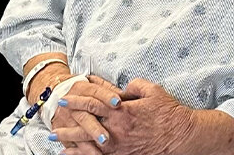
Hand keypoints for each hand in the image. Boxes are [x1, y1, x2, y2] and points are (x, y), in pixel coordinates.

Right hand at [49, 76, 123, 152]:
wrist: (58, 95)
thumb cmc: (84, 91)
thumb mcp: (96, 84)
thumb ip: (110, 90)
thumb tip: (127, 95)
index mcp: (82, 89)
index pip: (95, 92)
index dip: (107, 97)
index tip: (118, 102)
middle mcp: (73, 106)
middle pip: (85, 117)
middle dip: (95, 128)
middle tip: (106, 138)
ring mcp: (67, 121)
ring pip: (77, 134)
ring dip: (88, 145)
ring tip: (99, 152)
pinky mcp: (65, 134)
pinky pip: (73, 145)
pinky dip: (81, 152)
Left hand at [58, 78, 194, 154]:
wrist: (180, 136)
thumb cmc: (168, 113)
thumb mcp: (152, 91)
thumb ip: (133, 86)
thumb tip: (120, 88)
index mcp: (122, 111)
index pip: (93, 103)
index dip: (77, 100)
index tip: (65, 97)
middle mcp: (116, 130)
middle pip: (85, 125)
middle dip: (68, 122)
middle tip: (53, 121)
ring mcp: (118, 146)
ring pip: (88, 144)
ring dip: (70, 141)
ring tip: (55, 140)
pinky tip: (73, 154)